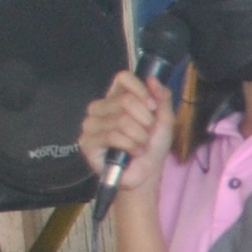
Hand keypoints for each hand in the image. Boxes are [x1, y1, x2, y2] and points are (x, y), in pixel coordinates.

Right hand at [79, 70, 175, 189]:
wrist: (147, 173)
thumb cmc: (152, 146)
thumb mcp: (164, 119)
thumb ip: (162, 97)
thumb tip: (151, 78)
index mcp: (116, 97)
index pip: (123, 78)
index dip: (140, 90)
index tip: (152, 107)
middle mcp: (100, 108)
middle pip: (126, 101)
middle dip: (145, 121)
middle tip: (147, 134)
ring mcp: (91, 124)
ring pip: (121, 121)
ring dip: (140, 137)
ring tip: (140, 145)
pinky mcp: (87, 142)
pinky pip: (112, 136)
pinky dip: (130, 145)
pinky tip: (132, 152)